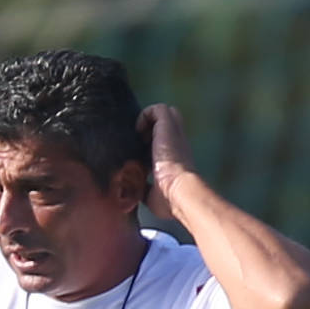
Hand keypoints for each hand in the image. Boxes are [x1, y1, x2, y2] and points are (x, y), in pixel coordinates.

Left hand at [139, 103, 194, 219]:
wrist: (179, 192)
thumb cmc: (168, 199)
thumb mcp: (150, 195)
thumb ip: (142, 188)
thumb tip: (130, 192)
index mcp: (174, 159)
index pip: (164, 143)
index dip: (150, 143)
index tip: (138, 154)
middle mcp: (176, 144)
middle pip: (169, 123)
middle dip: (152, 128)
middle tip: (139, 142)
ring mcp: (174, 134)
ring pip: (166, 112)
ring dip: (149, 120)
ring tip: (138, 136)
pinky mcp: (169, 126)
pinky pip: (158, 109)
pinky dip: (146, 115)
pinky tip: (139, 132)